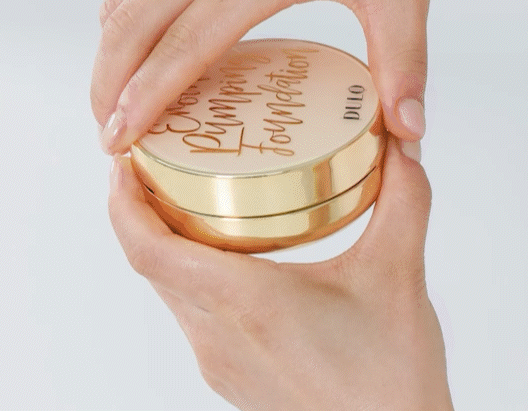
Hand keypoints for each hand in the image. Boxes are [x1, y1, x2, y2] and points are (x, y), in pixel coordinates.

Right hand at [92, 0, 439, 153]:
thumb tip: (408, 133)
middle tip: (112, 140)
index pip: (184, 44)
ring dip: (111, 56)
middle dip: (108, 89)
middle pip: (132, 25)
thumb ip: (404, 63)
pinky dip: (127, 22)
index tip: (119, 142)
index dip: (145, 99)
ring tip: (118, 107)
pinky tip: (143, 54)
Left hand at [107, 139, 451, 409]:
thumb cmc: (390, 379)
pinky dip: (198, 280)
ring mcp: (222, 364)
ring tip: (198, 204)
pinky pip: (195, 319)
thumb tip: (400, 148)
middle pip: (153, 267)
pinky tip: (238, 261)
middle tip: (163, 166)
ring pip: (173, 294)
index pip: (149, 249)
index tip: (125, 164)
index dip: (124, 202)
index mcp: (246, 303)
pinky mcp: (235, 379)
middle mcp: (219, 337)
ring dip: (171, 248)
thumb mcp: (400, 274)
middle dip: (145, 213)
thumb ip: (403, 200)